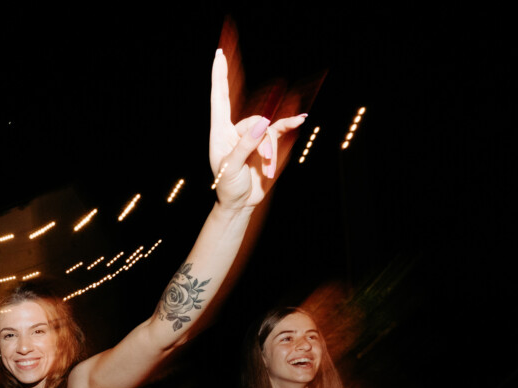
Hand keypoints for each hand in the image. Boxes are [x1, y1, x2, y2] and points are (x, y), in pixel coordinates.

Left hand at [208, 49, 306, 210]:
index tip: (218, 55)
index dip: (218, 77)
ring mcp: (253, 135)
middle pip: (250, 114)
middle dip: (252, 120)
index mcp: (220, 132)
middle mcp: (235, 129)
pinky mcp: (267, 143)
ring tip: (264, 170)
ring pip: (268, 129)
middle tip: (250, 122)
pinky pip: (280, 129)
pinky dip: (288, 127)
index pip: (219, 98)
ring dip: (269, 150)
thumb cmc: (229, 186)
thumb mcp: (231, 168)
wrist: (241, 203)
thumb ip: (245, 145)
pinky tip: (300, 119)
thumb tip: (263, 123)